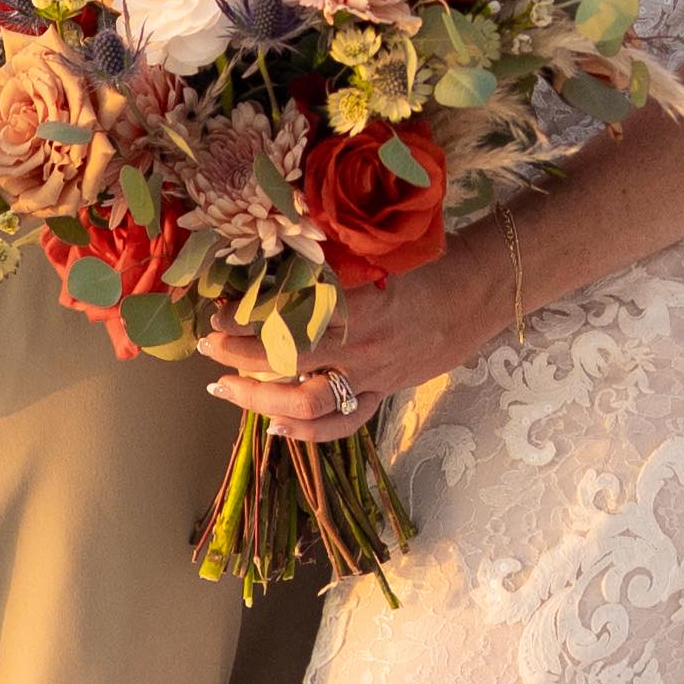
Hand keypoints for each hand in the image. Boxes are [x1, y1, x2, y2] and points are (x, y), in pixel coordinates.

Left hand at [204, 234, 508, 437]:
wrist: (475, 295)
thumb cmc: (425, 262)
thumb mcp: (379, 251)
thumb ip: (331, 260)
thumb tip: (271, 255)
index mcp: (363, 304)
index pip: (293, 318)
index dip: (250, 320)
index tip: (219, 311)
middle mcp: (364, 347)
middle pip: (289, 362)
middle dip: (240, 355)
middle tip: (208, 344)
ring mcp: (374, 376)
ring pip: (308, 402)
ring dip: (259, 399)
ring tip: (223, 387)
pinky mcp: (383, 394)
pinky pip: (342, 424)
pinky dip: (305, 431)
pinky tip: (274, 427)